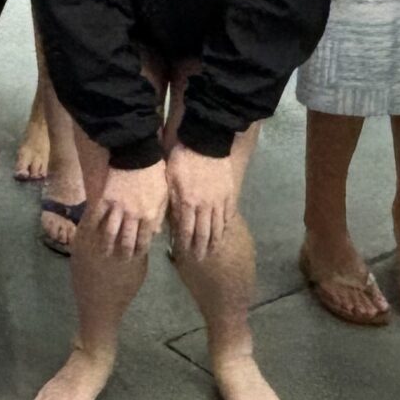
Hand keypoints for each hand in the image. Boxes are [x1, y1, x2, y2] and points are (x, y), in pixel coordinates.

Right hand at [95, 162, 168, 258]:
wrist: (136, 153)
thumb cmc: (153, 172)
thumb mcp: (163, 194)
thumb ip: (160, 214)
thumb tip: (156, 233)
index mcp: (150, 215)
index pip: (144, 239)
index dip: (139, 250)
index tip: (136, 256)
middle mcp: (133, 215)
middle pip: (126, 240)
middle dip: (124, 253)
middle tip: (121, 259)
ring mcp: (117, 208)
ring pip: (111, 233)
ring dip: (107, 245)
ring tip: (105, 252)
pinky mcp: (104, 199)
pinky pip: (97, 216)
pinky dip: (94, 226)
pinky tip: (92, 233)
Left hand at [164, 146, 238, 261]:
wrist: (205, 140)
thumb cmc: (182, 157)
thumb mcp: (170, 179)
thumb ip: (171, 202)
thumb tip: (169, 221)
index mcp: (187, 202)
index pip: (186, 230)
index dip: (185, 244)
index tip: (184, 253)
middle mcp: (204, 206)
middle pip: (203, 233)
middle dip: (201, 248)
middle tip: (200, 259)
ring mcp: (219, 200)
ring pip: (218, 227)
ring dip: (215, 241)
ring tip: (213, 251)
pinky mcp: (230, 193)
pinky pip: (228, 213)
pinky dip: (226, 225)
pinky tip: (224, 231)